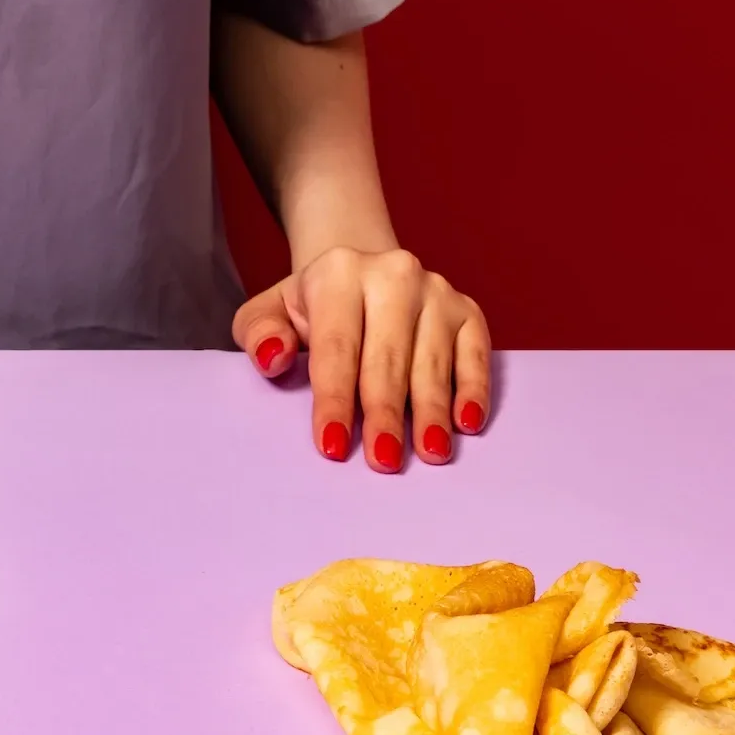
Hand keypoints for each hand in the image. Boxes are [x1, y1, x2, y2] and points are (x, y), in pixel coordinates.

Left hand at [233, 247, 491, 471]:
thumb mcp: (269, 313)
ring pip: (433, 361)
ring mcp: (436, 292)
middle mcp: (394, 275)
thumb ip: (259, 334)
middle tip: (383, 461)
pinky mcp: (466, 310)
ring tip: (429, 453)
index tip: (332, 445)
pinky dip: (473, 389)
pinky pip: (475, 354)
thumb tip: (273, 358)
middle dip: (385, 414)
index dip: (335, 399)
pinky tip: (466, 424)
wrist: (360, 274)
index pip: (337, 346)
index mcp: (339, 273)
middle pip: (388, 358)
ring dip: (431, 411)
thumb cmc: (311, 309)